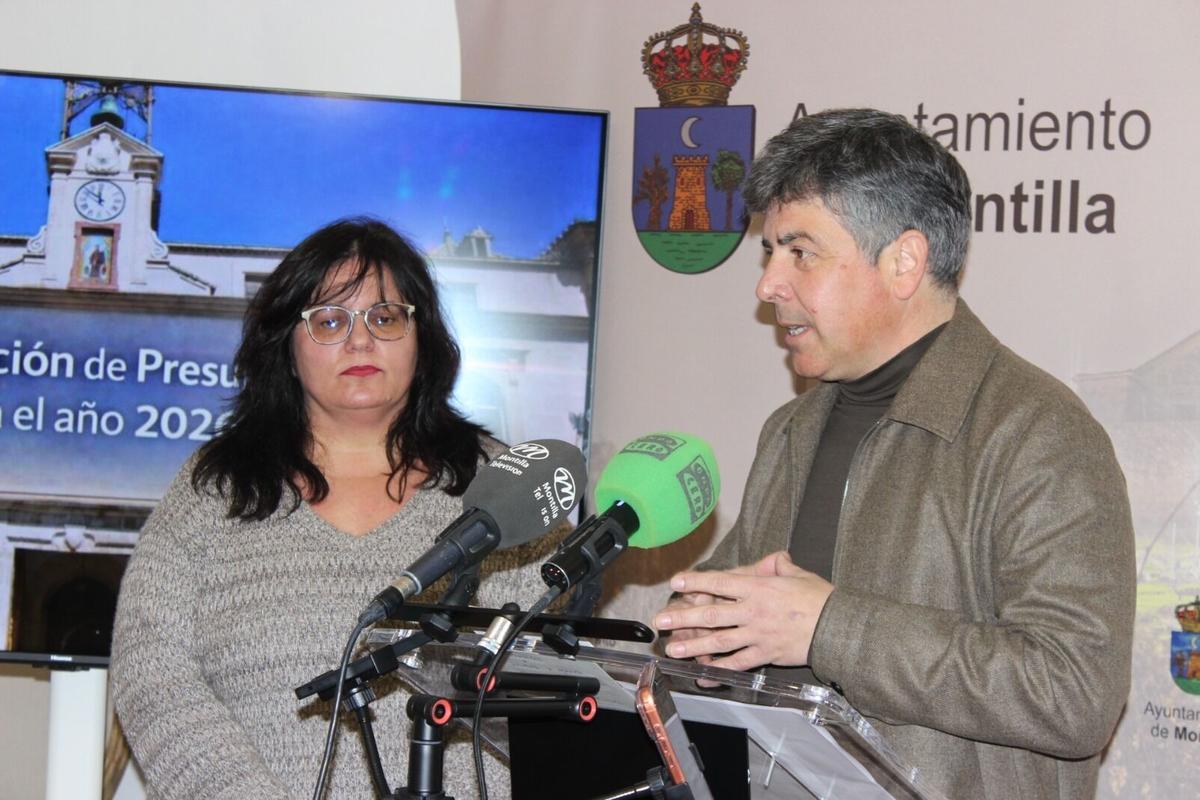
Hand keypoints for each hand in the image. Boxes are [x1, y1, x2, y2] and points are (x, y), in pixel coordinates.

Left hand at [653, 551, 832, 671]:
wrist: (837, 628)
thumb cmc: (819, 598)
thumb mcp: (797, 573)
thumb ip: (778, 565)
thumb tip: (773, 558)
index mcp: (758, 588)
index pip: (720, 583)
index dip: (696, 582)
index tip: (676, 582)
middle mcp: (753, 612)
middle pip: (711, 614)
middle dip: (683, 617)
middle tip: (661, 621)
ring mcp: (757, 636)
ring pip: (719, 642)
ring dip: (693, 646)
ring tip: (673, 649)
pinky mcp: (765, 655)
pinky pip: (737, 665)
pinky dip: (719, 672)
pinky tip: (701, 676)